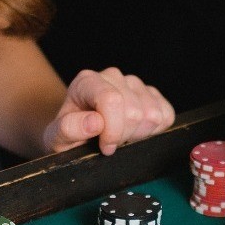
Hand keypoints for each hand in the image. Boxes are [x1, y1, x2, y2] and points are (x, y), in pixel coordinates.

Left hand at [43, 68, 175, 155]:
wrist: (77, 131)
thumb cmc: (68, 135)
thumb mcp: (57, 137)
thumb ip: (69, 129)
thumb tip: (94, 123)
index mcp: (87, 82)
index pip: (112, 100)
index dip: (113, 131)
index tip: (105, 147)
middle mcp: (112, 77)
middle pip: (136, 111)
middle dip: (125, 136)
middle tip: (111, 143)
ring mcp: (134, 84)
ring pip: (153, 114)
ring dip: (139, 134)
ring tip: (122, 137)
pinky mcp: (152, 95)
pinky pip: (167, 115)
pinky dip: (155, 130)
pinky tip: (137, 133)